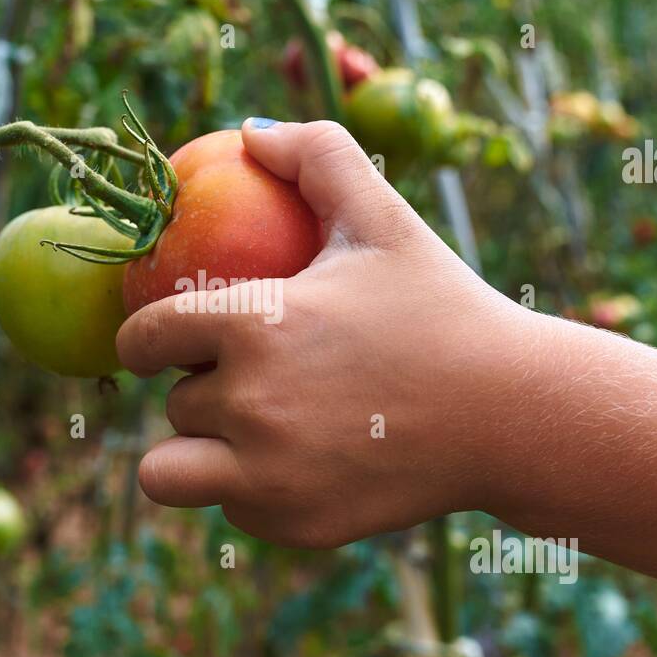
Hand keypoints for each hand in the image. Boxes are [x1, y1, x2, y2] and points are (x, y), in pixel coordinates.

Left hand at [115, 119, 528, 547]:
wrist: (512, 414)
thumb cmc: (444, 308)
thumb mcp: (384, 217)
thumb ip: (316, 155)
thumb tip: (248, 131)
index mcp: (254, 328)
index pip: (145, 336)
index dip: (143, 337)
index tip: (161, 342)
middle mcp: (249, 408)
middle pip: (174, 403)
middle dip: (200, 387)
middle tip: (253, 376)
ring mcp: (269, 478)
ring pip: (172, 472)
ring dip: (197, 451)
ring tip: (243, 431)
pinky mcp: (295, 525)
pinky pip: (232, 510)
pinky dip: (251, 491)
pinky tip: (302, 463)